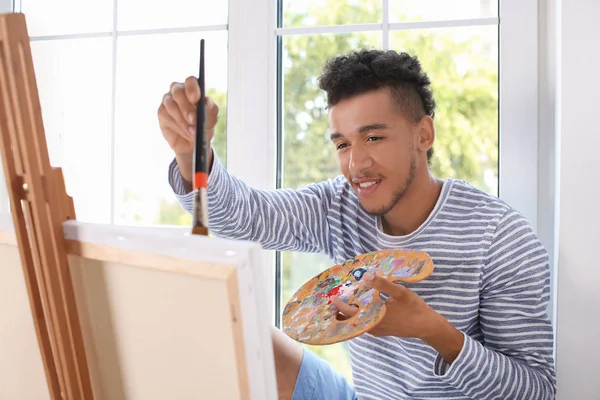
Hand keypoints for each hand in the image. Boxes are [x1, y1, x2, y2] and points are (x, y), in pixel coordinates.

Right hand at [157, 76, 218, 181]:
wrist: (194, 144)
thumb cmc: (204, 127)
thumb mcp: (211, 121)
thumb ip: (210, 111)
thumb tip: (207, 105)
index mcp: (193, 89)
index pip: (191, 81)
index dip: (192, 88)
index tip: (197, 98)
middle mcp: (178, 92)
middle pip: (177, 91)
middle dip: (186, 107)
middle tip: (195, 121)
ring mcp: (167, 102)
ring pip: (170, 106)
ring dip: (182, 121)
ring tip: (193, 133)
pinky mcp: (161, 115)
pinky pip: (166, 118)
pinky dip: (177, 127)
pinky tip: (185, 134)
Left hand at [331, 272, 463, 363]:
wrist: (427, 326)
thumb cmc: (414, 308)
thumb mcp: (400, 292)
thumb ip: (382, 284)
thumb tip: (365, 276)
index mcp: (374, 317)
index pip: (350, 312)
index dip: (340, 304)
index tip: (332, 297)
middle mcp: (373, 326)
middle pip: (351, 319)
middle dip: (341, 310)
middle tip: (334, 299)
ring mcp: (377, 330)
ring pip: (357, 322)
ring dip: (350, 313)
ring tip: (343, 302)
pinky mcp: (381, 330)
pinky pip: (364, 324)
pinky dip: (359, 316)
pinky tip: (360, 307)